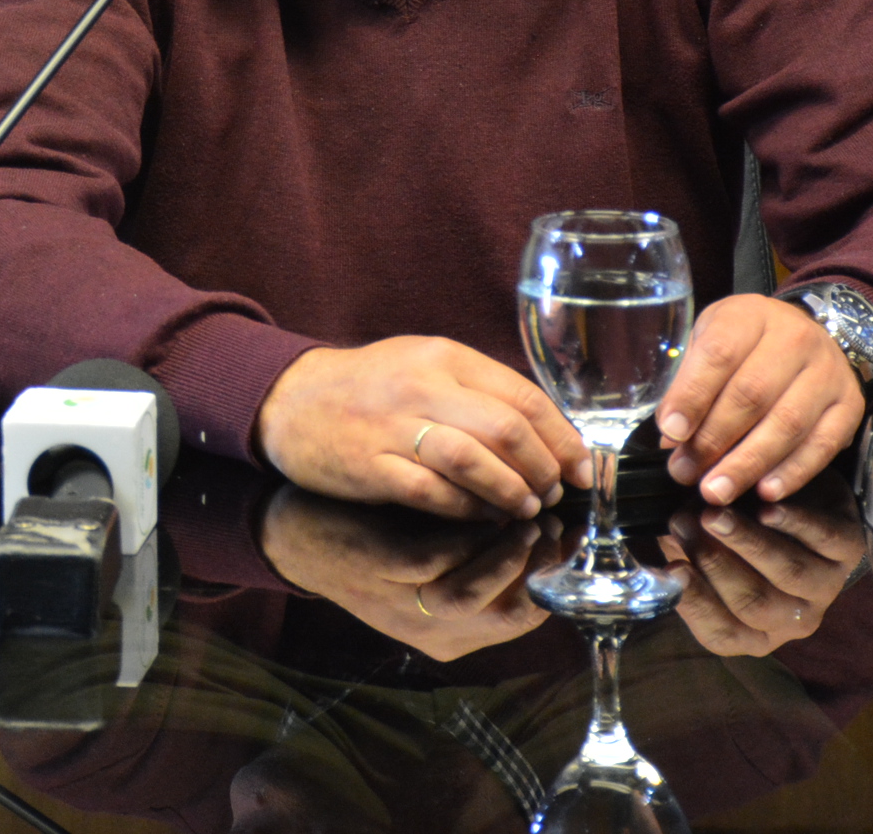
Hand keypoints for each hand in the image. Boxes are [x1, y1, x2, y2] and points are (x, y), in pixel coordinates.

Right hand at [257, 338, 586, 520]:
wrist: (290, 400)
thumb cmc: (370, 389)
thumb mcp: (425, 367)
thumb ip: (479, 391)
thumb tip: (547, 434)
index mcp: (443, 356)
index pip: (522, 395)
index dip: (562, 437)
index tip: (581, 468)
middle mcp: (421, 386)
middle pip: (505, 428)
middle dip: (542, 468)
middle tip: (555, 492)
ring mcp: (392, 426)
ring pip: (472, 460)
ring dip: (510, 491)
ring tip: (526, 507)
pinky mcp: (370, 465)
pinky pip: (432, 492)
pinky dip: (466, 509)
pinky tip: (482, 517)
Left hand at [259, 487, 554, 658]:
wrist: (295, 531)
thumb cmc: (379, 537)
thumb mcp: (437, 557)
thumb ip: (485, 552)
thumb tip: (550, 516)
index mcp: (452, 634)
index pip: (523, 619)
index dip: (553, 580)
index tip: (573, 538)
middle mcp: (429, 631)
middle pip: (504, 617)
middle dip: (537, 570)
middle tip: (555, 524)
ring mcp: (399, 605)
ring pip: (467, 594)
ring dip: (504, 554)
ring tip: (525, 512)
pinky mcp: (375, 570)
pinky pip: (431, 559)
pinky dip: (462, 533)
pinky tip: (480, 502)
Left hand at [656, 295, 865, 504]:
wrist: (810, 333)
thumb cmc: (747, 342)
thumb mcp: (712, 339)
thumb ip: (690, 381)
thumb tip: (672, 436)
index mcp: (750, 316)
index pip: (719, 354)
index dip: (692, 396)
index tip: (671, 432)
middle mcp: (795, 338)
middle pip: (752, 394)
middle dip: (714, 440)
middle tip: (686, 472)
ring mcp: (828, 371)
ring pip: (787, 424)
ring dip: (748, 464)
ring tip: (717, 490)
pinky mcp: (850, 404)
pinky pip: (822, 444)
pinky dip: (793, 472)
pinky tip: (765, 491)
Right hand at [659, 489, 867, 656]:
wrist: (794, 496)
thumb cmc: (734, 525)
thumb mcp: (700, 543)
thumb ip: (674, 553)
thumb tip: (639, 552)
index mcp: (752, 632)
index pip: (721, 631)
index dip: (696, 602)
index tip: (671, 569)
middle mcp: (791, 620)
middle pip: (755, 603)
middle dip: (714, 562)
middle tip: (682, 522)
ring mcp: (826, 587)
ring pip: (788, 573)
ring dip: (748, 542)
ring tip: (714, 512)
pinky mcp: (850, 549)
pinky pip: (826, 540)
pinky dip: (796, 523)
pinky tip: (768, 506)